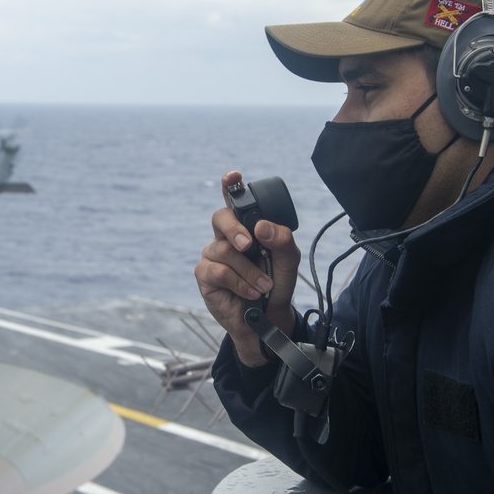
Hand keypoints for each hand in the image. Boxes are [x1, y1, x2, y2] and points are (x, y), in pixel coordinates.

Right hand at [195, 171, 300, 365]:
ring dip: (249, 271)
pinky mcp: (205, 275)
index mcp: (246, 226)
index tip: (233, 176)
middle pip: (220, 217)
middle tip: (248, 244)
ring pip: (225, 250)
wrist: (268, 317)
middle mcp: (226, 237)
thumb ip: (281, 240)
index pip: (235, 200)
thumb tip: (262, 227)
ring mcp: (213, 255)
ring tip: (263, 286)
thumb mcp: (288, 261)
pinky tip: (250, 292)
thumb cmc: (276, 283)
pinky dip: (239, 282)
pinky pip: (218, 271)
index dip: (231, 185)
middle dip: (234, 229)